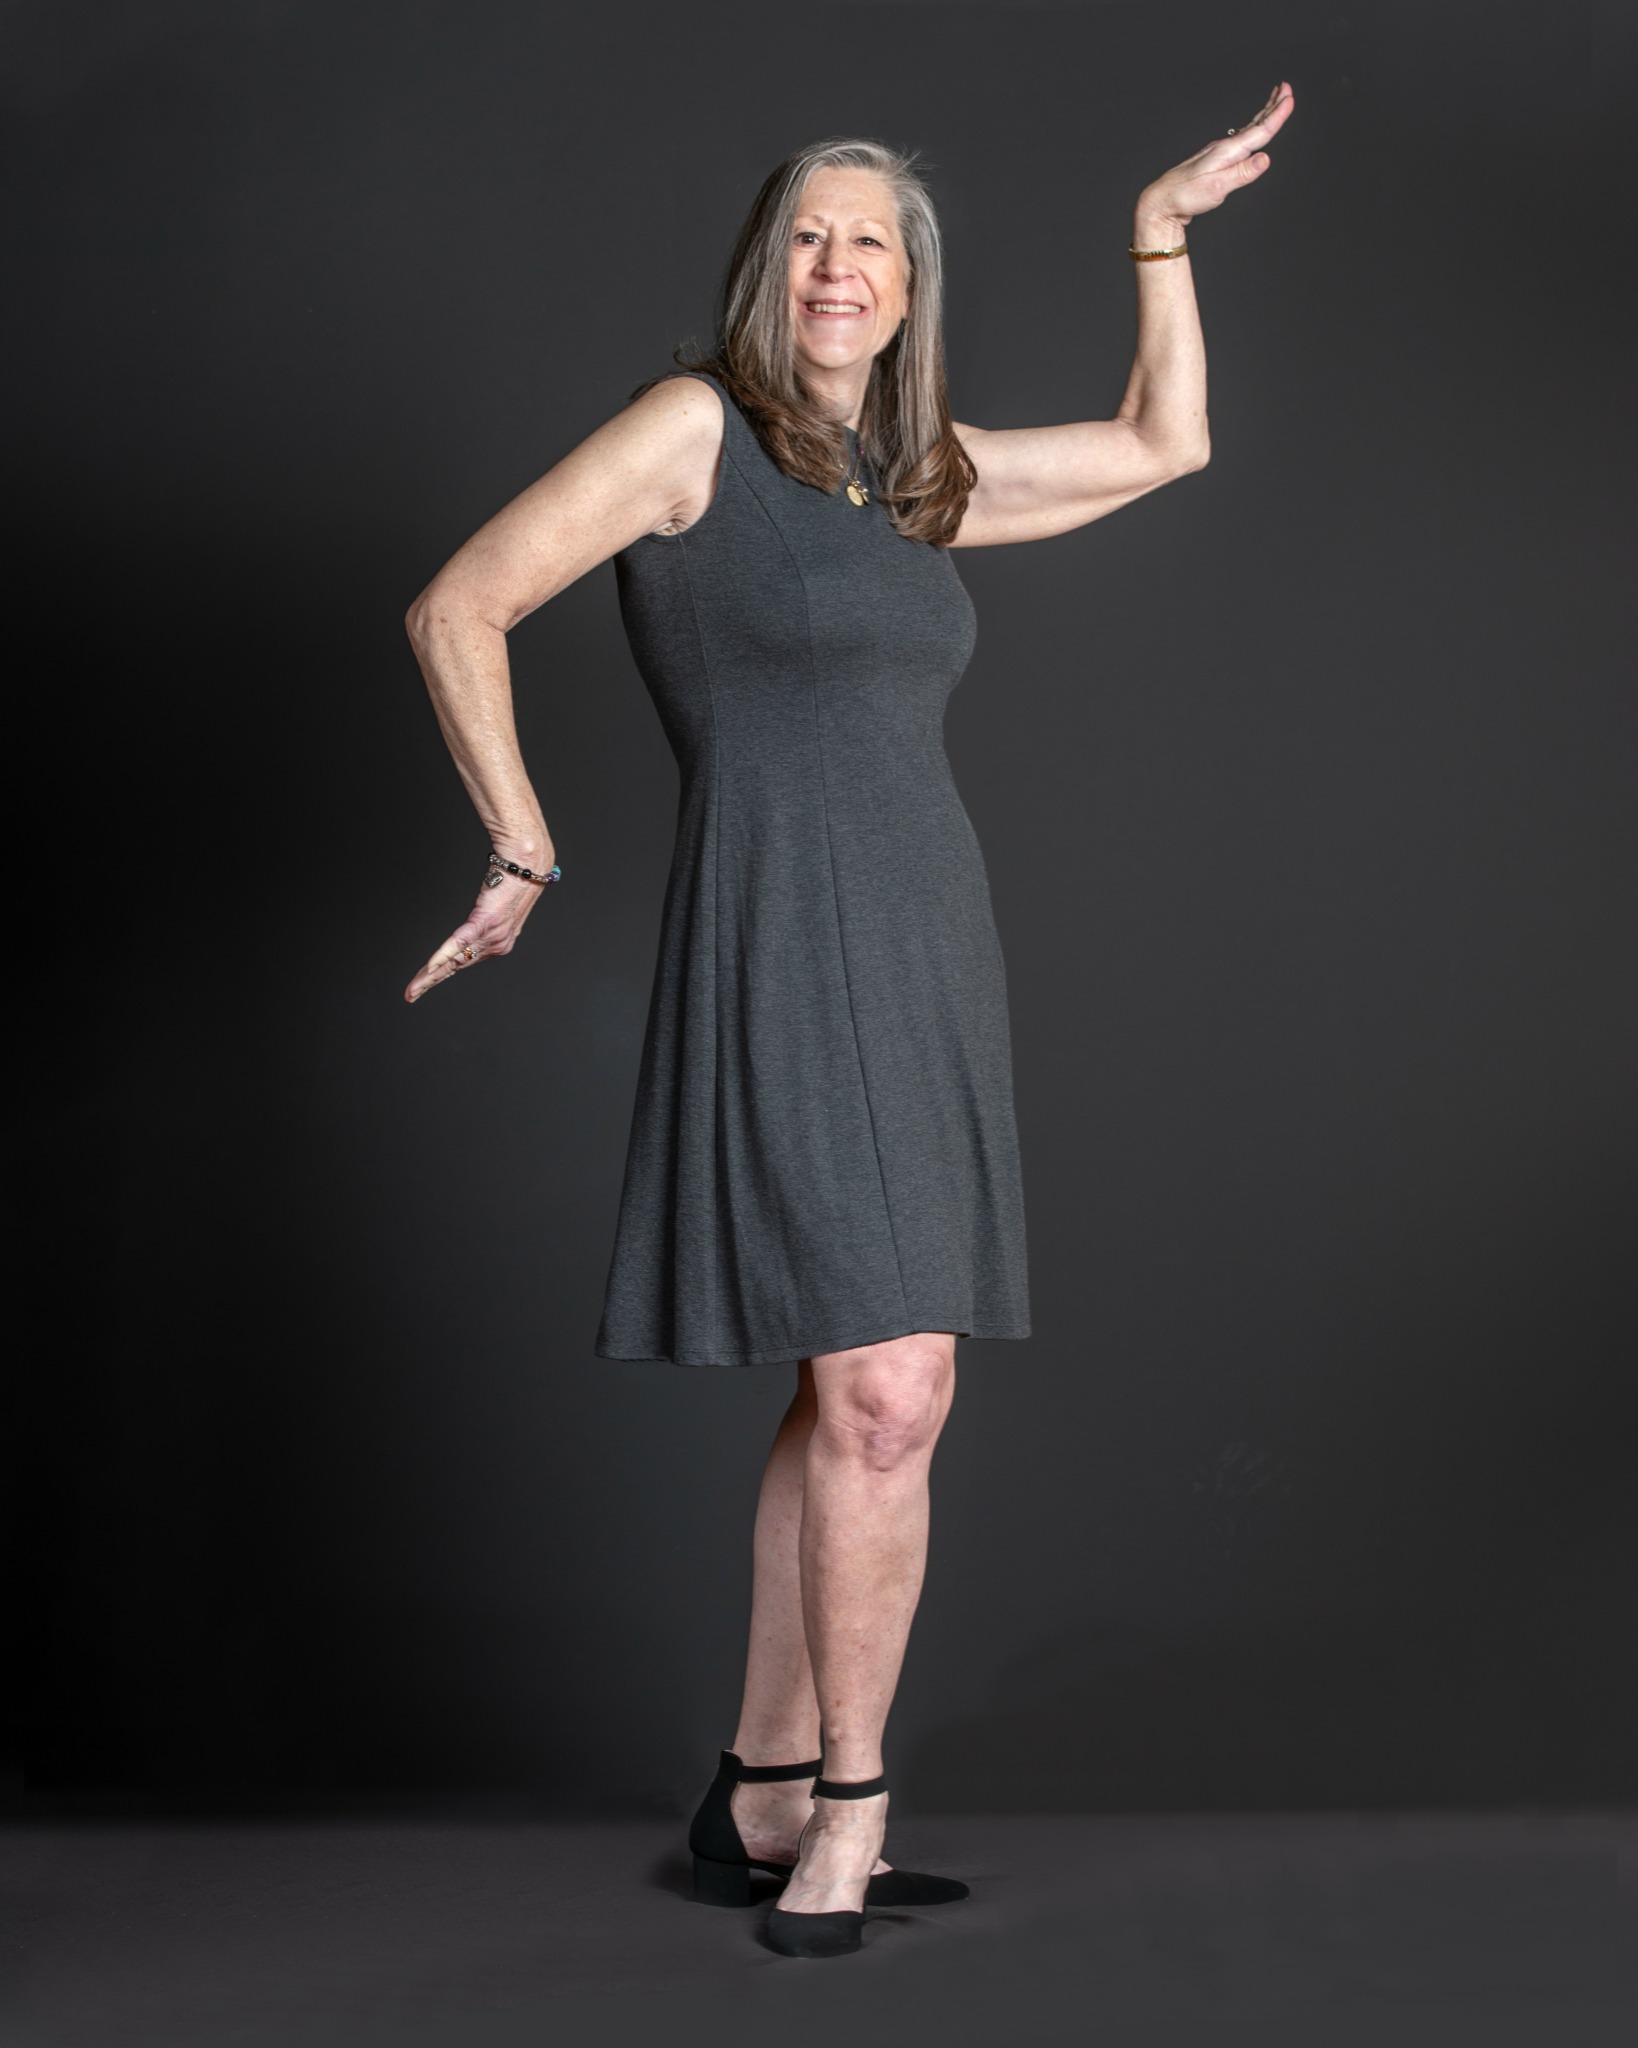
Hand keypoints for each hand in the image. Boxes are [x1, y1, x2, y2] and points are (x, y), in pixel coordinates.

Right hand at [404, 866, 551, 1002]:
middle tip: (411, 995)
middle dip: (431, 982)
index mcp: (497, 943)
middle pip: (456, 967)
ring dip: (430, 976)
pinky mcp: (484, 922)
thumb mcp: (496, 906)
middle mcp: (496, 944)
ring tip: (414, 988)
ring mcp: (491, 936)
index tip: (425, 984)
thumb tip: (476, 921)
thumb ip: (484, 919)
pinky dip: (442, 956)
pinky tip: (430, 968)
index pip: (464, 963)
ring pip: (454, 961)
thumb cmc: (514, 880)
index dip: (442, 974)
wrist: (528, 866)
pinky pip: (459, 943)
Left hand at [1136, 80, 1294, 236]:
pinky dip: (1252, 129)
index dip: (1277, 116)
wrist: (1162, 201)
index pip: (1259, 131)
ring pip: (1248, 129)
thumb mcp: (1217, 188)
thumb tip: (1265, 158)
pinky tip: (1253, 129)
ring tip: (1276, 100)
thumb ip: (1242, 173)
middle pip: (1255, 124)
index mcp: (1227, 151)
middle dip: (1273, 106)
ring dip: (1264, 114)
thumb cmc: (1186, 196)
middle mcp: (1224, 147)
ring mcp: (1219, 152)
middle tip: (1287, 88)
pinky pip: (1240, 138)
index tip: (1290, 98)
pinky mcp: (1215, 160)